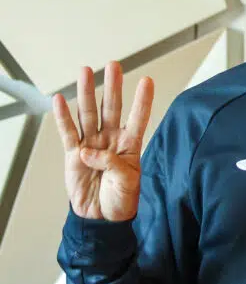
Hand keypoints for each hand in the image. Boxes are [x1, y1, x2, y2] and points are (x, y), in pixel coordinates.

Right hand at [53, 62, 154, 221]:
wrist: (101, 218)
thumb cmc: (120, 200)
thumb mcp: (127, 183)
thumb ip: (111, 164)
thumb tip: (87, 151)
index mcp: (130, 145)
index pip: (138, 118)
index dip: (142, 101)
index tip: (147, 81)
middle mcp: (111, 140)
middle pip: (111, 108)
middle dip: (112, 87)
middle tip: (113, 66)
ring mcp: (92, 145)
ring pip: (88, 114)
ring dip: (86, 93)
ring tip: (85, 72)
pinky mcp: (74, 154)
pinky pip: (68, 132)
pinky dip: (62, 117)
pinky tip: (60, 100)